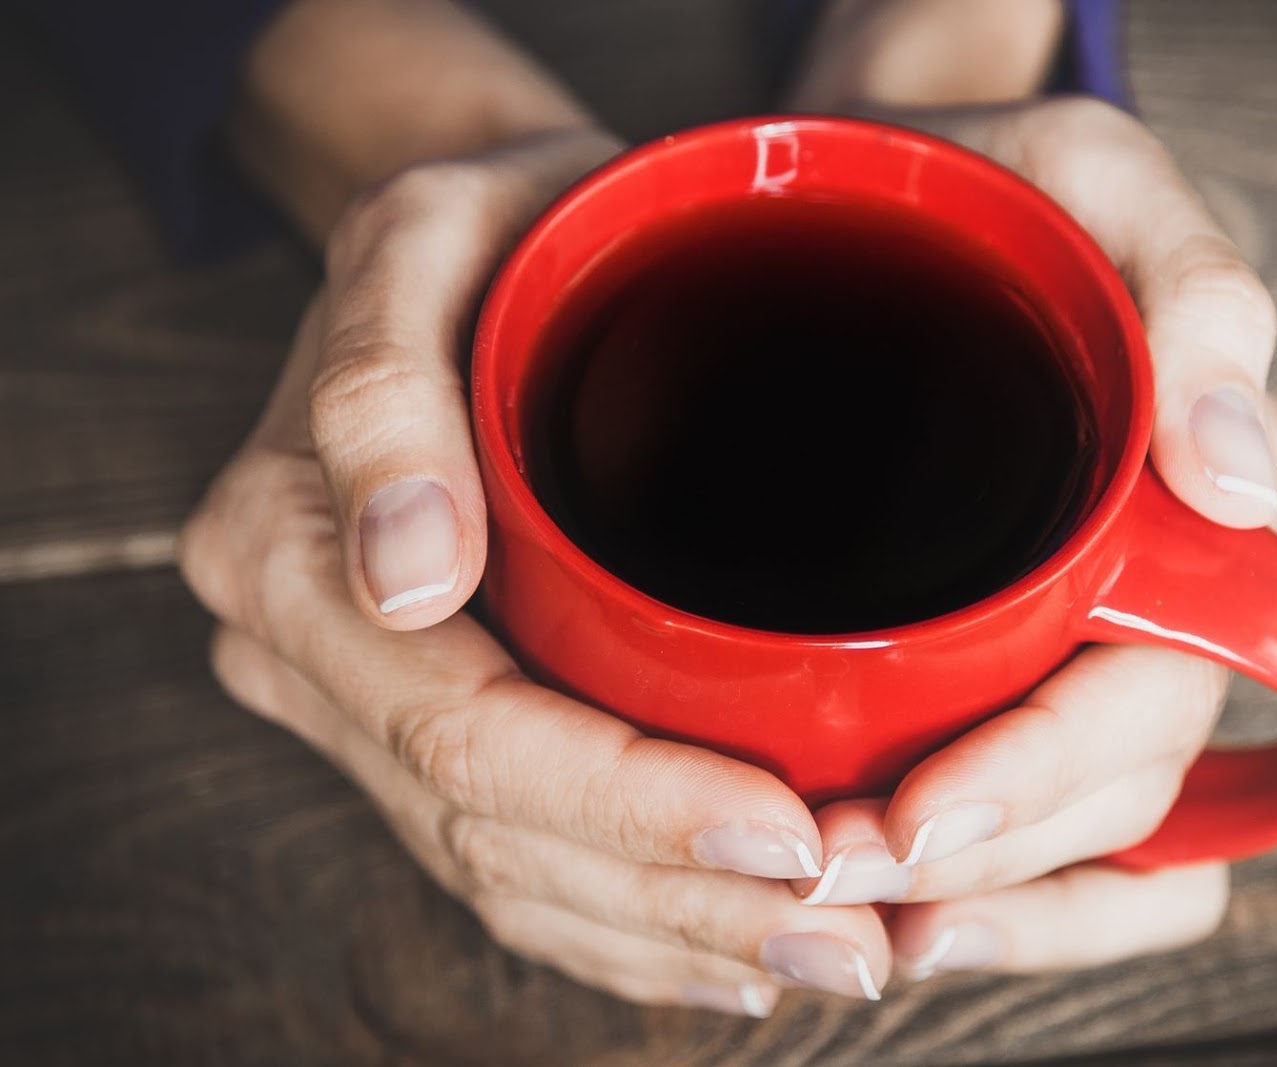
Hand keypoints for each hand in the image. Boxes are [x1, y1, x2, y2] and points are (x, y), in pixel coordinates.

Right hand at [179, 130, 896, 1016]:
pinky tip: (732, 954)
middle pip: (495, 834)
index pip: (465, 733)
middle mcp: (316, 651)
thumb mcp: (427, 239)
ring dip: (674, 940)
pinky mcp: (435, 720)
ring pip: (512, 876)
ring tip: (834, 956)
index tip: (788, 834)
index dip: (628, 808)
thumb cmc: (487, 230)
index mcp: (287, 548)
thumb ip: (383, 392)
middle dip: (679, 904)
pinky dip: (628, 927)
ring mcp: (369, 703)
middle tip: (853, 934)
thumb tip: (403, 578)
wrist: (482, 246)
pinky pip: (513, 862)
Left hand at [778, 98, 1276, 981]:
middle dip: (980, 860)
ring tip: (853, 919)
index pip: (1159, 695)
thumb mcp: (1092, 182)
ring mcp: (1092, 654)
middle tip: (826, 870)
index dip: (1047, 776)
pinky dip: (1010, 906)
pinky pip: (1070, 841)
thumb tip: (1246, 482)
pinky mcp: (1021, 677)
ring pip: (1094, 844)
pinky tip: (907, 920)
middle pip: (1116, 796)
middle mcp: (1163, 606)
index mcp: (1194, 518)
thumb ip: (1195, 294)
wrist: (895, 211)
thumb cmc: (994, 197)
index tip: (918, 814)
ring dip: (982, 904)